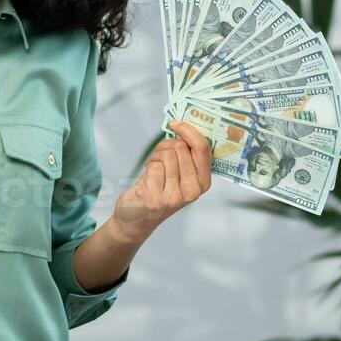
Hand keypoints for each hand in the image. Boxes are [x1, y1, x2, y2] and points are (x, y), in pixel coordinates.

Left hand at [111, 121, 212, 243]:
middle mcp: (192, 191)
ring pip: (166, 155)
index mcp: (203, 182)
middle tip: (160, 158)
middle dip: (166, 146)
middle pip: (180, 148)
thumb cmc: (159, 189)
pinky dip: (148, 166)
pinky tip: (147, 179)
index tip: (177, 123)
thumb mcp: (180, 175)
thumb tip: (184, 126)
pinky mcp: (156, 199)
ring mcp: (174, 197)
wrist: (137, 218)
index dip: (189, 131)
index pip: (203, 149)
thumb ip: (187, 155)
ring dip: (156, 156)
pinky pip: (153, 167)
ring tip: (154, 169)